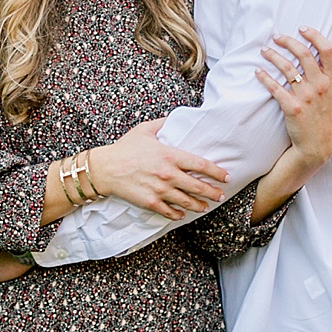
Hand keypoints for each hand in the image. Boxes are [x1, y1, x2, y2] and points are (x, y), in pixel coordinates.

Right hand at [88, 118, 230, 220]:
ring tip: (206, 206)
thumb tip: (176, 117)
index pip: (201, 165)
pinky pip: (170, 212)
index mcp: (170, 156)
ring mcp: (160, 190)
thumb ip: (163, 123)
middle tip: (220, 195)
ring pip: (187, 202)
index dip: (217, 172)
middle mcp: (168, 174)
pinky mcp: (151, 202)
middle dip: (213, 192)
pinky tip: (183, 213)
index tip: (225, 177)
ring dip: (199, 205)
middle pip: (198, 187)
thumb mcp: (145, 130)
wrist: (105, 168)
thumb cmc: (125, 148)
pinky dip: (178, 214)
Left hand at [255, 28, 331, 171]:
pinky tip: (258, 71)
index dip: (315, 36)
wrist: (317, 146)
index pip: (327, 51)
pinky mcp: (291, 107)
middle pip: (304, 54)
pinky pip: (275, 88)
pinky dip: (265, 78)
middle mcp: (320, 86)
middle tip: (278, 37)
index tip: (303, 28)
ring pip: (287, 68)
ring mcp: (305, 97)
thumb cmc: (330, 120)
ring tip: (265, 50)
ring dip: (273, 56)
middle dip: (289, 41)